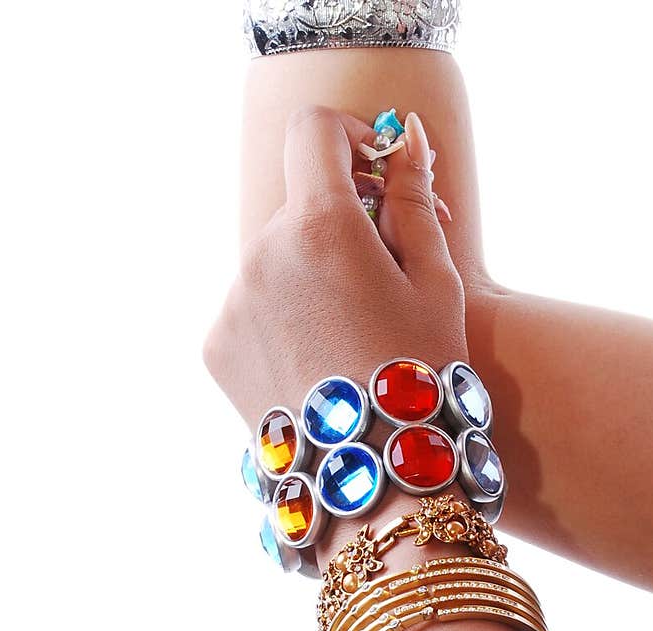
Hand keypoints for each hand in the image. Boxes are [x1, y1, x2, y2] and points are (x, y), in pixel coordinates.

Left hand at [203, 104, 468, 432]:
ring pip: (274, 263)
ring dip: (309, 280)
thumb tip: (402, 138)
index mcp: (321, 225)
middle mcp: (262, 253)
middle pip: (298, 207)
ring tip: (351, 343)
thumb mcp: (437, 284)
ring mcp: (232, 302)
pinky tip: (320, 368)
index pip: (313, 131)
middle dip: (341, 226)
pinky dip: (281, 323)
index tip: (375, 174)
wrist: (374, 477)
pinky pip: (250, 310)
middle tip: (385, 283)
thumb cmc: (422, 379)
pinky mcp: (216, 346)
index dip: (348, 139)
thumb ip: (414, 200)